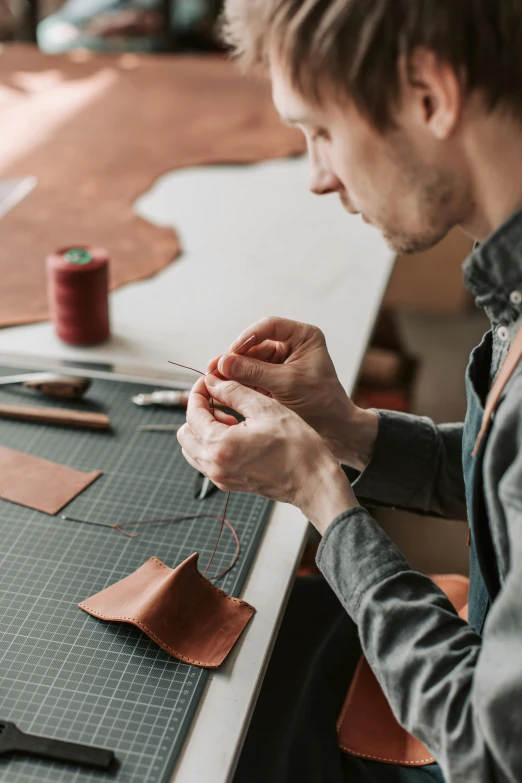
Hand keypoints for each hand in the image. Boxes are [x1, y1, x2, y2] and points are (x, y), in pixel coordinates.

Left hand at [177, 373, 357, 533]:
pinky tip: (237, 432)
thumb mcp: (265, 408)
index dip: (199, 391)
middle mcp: (214, 465)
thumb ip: (234, 392)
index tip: (211, 381)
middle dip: (199, 411)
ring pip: (193, 448)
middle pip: (186, 432)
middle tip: (220, 398)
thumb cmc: (297, 447)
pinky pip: (206, 460)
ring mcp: (220, 477)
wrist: (314, 481)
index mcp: (219, 446)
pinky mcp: (229, 482)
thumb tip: (213, 381)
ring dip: (204, 428)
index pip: (193, 412)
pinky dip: (212, 443)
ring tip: (230, 416)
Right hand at [207, 317, 377, 470]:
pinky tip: (223, 388)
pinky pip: (253, 375)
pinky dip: (240, 382)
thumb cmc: (321, 403)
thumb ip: (254, 372)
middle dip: (236, 357)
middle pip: (256, 344)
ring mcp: (283, 362)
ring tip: (214, 379)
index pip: (269, 326)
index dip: (247, 337)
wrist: (335, 430)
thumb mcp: (286, 384)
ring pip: (251, 360)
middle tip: (214, 368)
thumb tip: (223, 363)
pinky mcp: (275, 378)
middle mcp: (293, 344)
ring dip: (234, 371)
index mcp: (304, 336)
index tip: (231, 353)